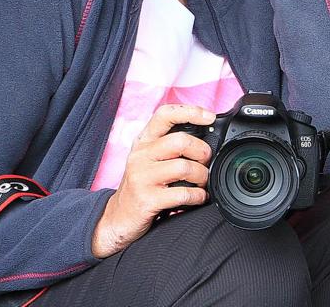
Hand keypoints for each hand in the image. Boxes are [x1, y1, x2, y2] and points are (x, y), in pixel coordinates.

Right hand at [90, 104, 214, 257]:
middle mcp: (140, 155)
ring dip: (202, 176)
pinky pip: (183, 193)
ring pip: (184, 167)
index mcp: (143, 141)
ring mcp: (142, 177)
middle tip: (206, 161)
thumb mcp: (150, 158)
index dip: (190, 111)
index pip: (165, 114)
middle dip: (202, 151)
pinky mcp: (147, 199)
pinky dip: (198, 196)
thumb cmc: (142, 184)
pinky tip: (198, 197)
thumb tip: (207, 138)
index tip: (210, 117)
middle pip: (180, 141)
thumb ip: (170, 145)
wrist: (119, 217)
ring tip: (202, 182)